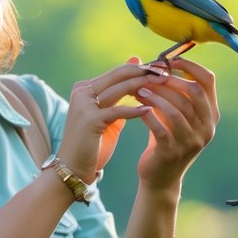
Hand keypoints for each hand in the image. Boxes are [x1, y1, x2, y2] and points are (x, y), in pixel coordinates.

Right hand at [57, 57, 160, 182]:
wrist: (72, 168)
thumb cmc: (93, 144)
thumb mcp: (108, 116)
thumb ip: (120, 99)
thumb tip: (135, 82)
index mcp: (85, 89)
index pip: (117, 72)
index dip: (141, 69)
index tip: (161, 70)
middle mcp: (82, 92)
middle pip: (118, 75)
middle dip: (144, 72)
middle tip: (165, 72)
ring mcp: (84, 104)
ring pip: (119, 88)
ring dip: (143, 85)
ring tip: (162, 85)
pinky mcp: (90, 120)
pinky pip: (117, 110)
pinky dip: (134, 110)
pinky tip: (149, 110)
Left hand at [132, 58, 218, 192]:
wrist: (160, 177)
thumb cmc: (166, 138)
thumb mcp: (174, 114)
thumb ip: (173, 92)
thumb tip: (160, 63)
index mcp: (211, 114)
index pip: (208, 80)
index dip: (189, 66)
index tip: (169, 60)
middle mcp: (207, 128)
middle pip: (194, 92)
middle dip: (170, 80)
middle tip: (150, 75)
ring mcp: (192, 141)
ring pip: (177, 110)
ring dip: (156, 96)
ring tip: (139, 90)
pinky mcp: (173, 152)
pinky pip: (161, 128)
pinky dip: (148, 114)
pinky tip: (137, 107)